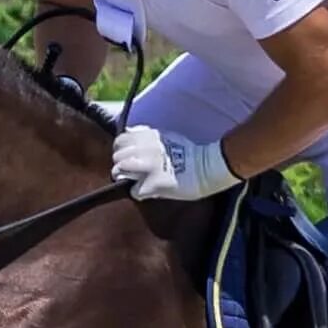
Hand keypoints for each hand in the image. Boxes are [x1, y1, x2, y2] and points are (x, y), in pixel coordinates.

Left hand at [110, 124, 241, 202]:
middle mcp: (146, 148)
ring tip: (135, 182)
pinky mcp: (153, 184)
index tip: (128, 157)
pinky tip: (147, 192)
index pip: (120, 140)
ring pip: (119, 170)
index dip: (122, 150)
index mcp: (149, 136)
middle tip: (131, 173)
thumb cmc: (191, 152)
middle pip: (117, 156)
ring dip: (125, 178)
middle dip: (121, 165)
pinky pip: (134, 191)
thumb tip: (130, 134)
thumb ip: (147, 136)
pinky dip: (139, 193)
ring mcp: (148, 166)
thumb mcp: (168, 136)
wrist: (210, 166)